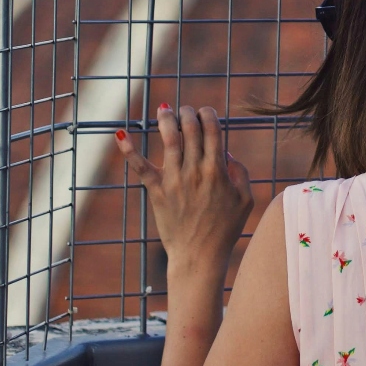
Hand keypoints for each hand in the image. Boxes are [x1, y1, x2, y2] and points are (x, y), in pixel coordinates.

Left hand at [116, 104, 252, 275]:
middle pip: (191, 130)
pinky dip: (130, 150)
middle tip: (186, 109)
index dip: (209, 115)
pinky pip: (141, 167)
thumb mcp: (245, 200)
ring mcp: (174, 181)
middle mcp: (195, 171)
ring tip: (164, 108)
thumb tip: (226, 153)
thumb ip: (240, 173)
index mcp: (217, 171)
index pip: (213, 131)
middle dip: (188, 113)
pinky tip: (120, 134)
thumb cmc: (225, 230)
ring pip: (169, 141)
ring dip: (166, 120)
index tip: (206, 112)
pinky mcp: (157, 192)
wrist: (199, 256)